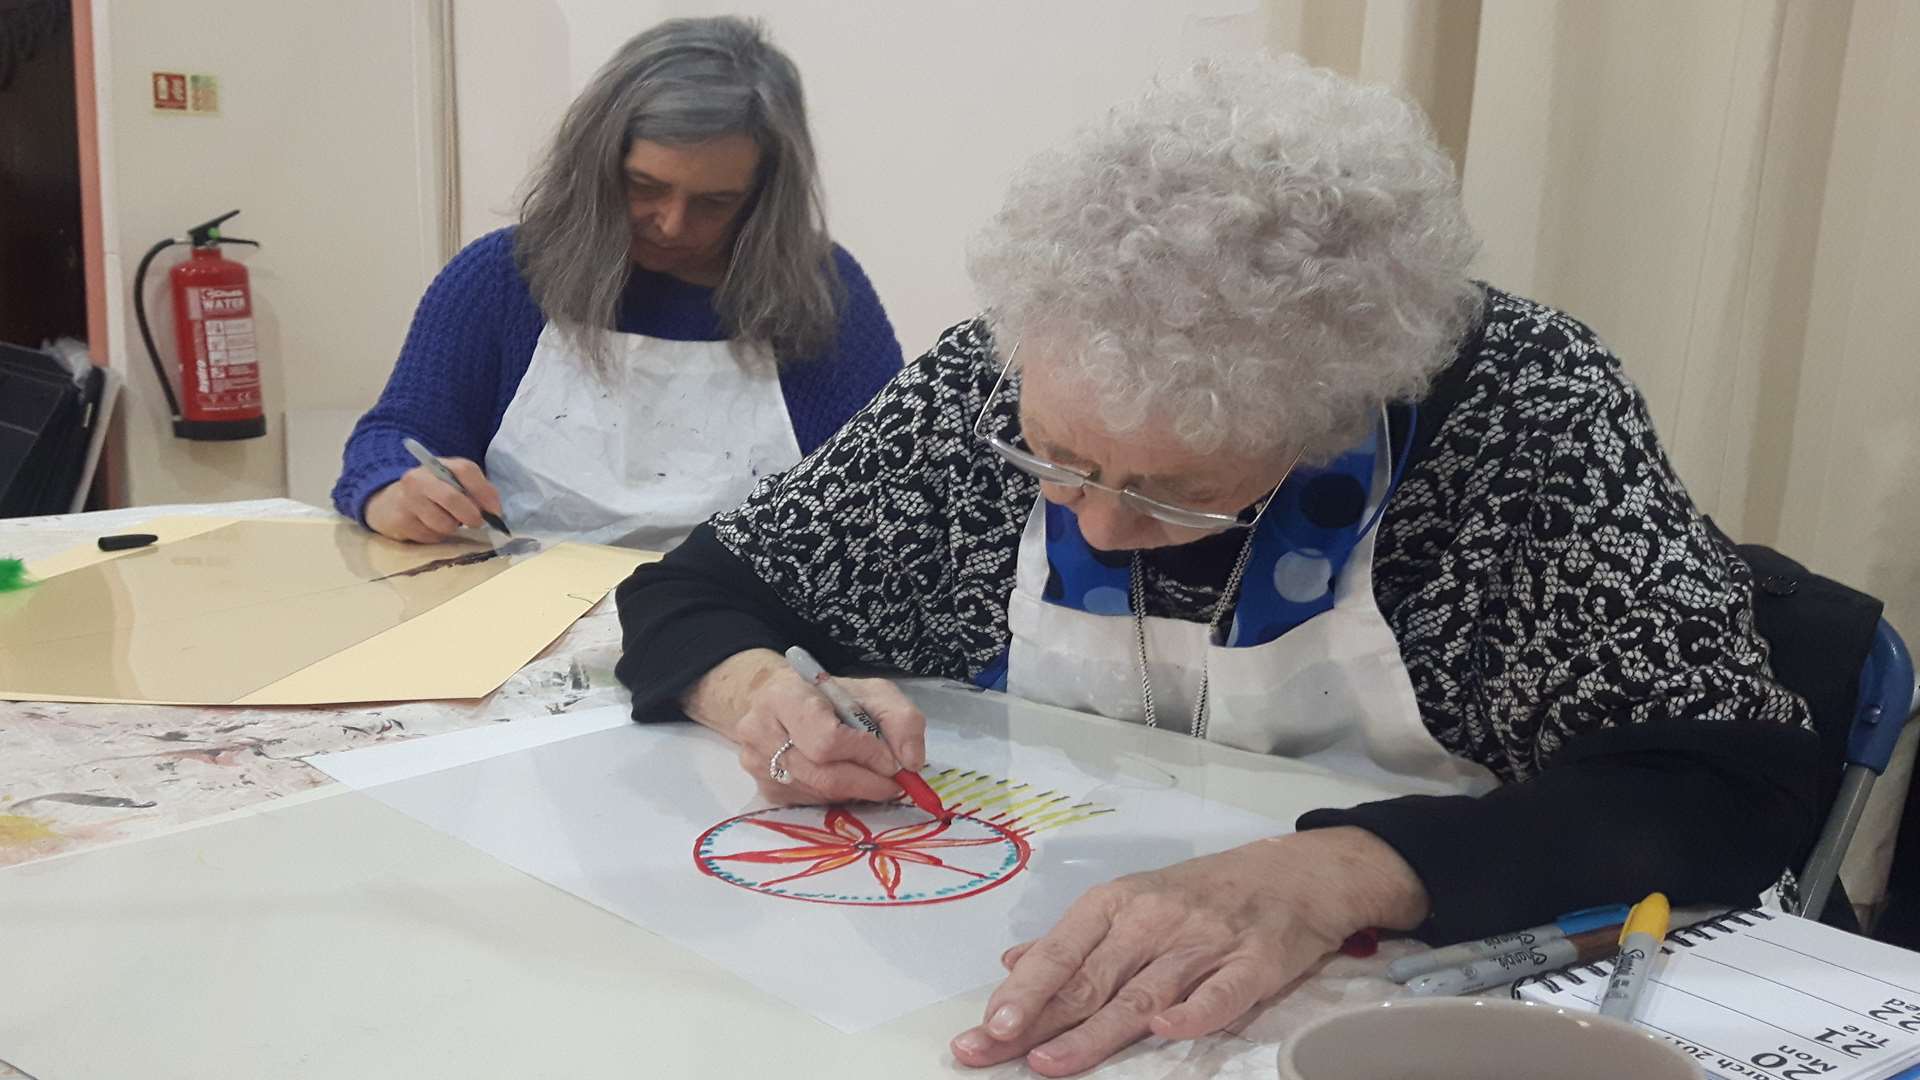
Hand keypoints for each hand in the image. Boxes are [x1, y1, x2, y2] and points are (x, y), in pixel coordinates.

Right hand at [364, 459, 502, 542]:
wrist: (389, 502)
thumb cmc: (432, 493)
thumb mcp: (452, 483)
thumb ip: (475, 491)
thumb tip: (495, 511)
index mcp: (438, 464)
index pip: (465, 470)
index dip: (484, 492)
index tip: (495, 511)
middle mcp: (419, 478)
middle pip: (453, 498)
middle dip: (471, 515)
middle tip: (477, 523)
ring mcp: (407, 500)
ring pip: (443, 524)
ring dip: (452, 528)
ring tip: (447, 521)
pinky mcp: (399, 521)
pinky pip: (430, 537)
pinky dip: (437, 536)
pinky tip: (429, 526)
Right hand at [683, 650, 927, 804]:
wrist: (784, 704)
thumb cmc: (831, 697)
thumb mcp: (873, 693)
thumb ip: (902, 720)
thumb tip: (911, 762)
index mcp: (783, 695)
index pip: (827, 739)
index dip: (865, 755)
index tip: (891, 760)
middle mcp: (760, 731)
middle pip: (823, 774)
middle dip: (867, 782)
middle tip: (893, 782)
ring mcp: (757, 764)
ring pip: (819, 793)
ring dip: (854, 791)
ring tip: (869, 775)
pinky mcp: (765, 790)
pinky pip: (811, 803)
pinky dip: (837, 797)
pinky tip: (844, 778)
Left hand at [950, 827, 1427, 1075]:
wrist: (1297, 871)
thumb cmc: (1206, 892)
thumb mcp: (1135, 900)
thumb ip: (1076, 938)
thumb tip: (1013, 962)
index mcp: (1120, 903)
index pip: (1062, 952)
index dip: (1023, 990)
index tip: (986, 1024)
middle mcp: (1154, 919)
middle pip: (1089, 977)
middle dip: (1036, 1019)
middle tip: (988, 1050)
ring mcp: (1204, 942)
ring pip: (1141, 993)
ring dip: (1093, 1031)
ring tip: (1048, 1063)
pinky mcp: (1254, 963)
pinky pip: (1221, 992)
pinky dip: (1194, 1011)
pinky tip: (1165, 1030)